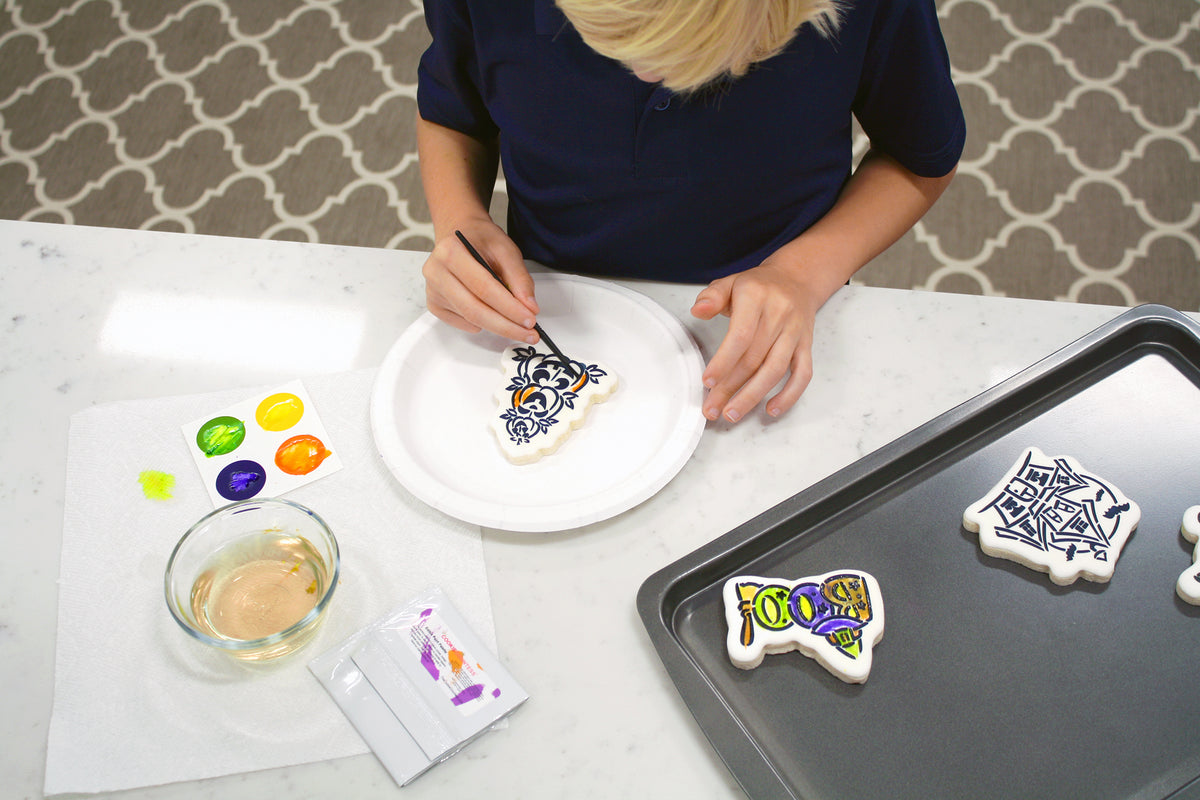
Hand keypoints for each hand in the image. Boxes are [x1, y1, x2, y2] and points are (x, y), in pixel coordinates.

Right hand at [422, 218, 540, 343]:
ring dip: (498, 326)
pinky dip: (482, 324)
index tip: (530, 319)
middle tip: (528, 333)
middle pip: (474, 309)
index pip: (484, 287)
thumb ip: (520, 278)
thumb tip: (529, 307)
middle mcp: (436, 272)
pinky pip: (463, 323)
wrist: (461, 234)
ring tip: (518, 326)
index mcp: (451, 252)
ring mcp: (432, 290)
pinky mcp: (434, 304)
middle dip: (505, 325)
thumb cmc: (481, 240)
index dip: (509, 307)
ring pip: (469, 319)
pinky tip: (492, 313)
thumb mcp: (506, 249)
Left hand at [691, 260, 817, 422]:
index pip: (740, 336)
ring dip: (753, 396)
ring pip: (775, 370)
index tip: (708, 382)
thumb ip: (712, 296)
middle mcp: (779, 315)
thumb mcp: (731, 282)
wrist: (797, 278)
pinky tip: (771, 410)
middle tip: (711, 408)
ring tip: (732, 414)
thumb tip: (699, 310)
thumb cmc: (758, 286)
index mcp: (756, 298)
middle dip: (730, 388)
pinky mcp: (807, 345)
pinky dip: (789, 395)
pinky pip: (802, 374)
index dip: (724, 362)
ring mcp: (795, 332)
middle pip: (753, 359)